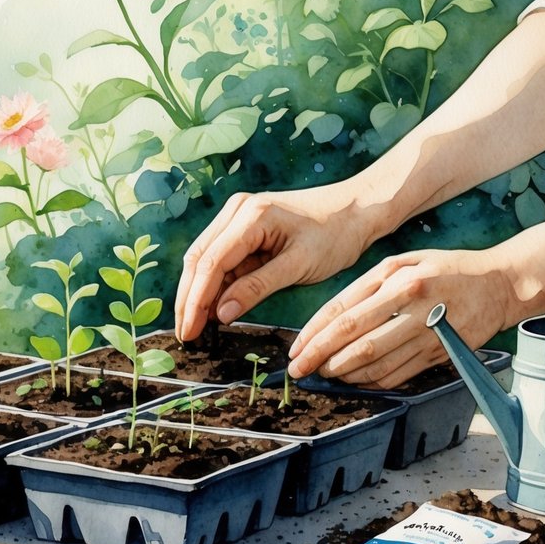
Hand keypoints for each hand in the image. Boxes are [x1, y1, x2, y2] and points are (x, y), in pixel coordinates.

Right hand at [175, 187, 369, 341]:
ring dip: (198, 292)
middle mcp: (236, 210)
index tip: (190, 331)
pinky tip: (212, 308)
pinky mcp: (244, 225)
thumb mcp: (299, 265)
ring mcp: (238, 215)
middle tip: (186, 334)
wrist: (358, 209)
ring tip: (195, 326)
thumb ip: (257, 287)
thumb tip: (220, 314)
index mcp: (251, 216)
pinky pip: (221, 257)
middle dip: (189, 299)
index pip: (211, 263)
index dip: (196, 300)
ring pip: (205, 258)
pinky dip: (215, 283)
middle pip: (199, 259)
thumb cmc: (335, 235)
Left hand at [286, 249, 514, 385]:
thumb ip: (368, 284)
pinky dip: (372, 381)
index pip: (344, 312)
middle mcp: (413, 305)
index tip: (296, 350)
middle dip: (321, 358)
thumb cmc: (446, 270)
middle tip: (300, 369)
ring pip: (375, 362)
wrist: (501, 284)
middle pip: (356, 340)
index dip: (315, 335)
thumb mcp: (405, 261)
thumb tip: (333, 317)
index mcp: (399, 278)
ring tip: (325, 375)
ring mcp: (429, 332)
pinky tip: (355, 381)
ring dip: (344, 373)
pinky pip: (398, 374)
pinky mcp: (441, 352)